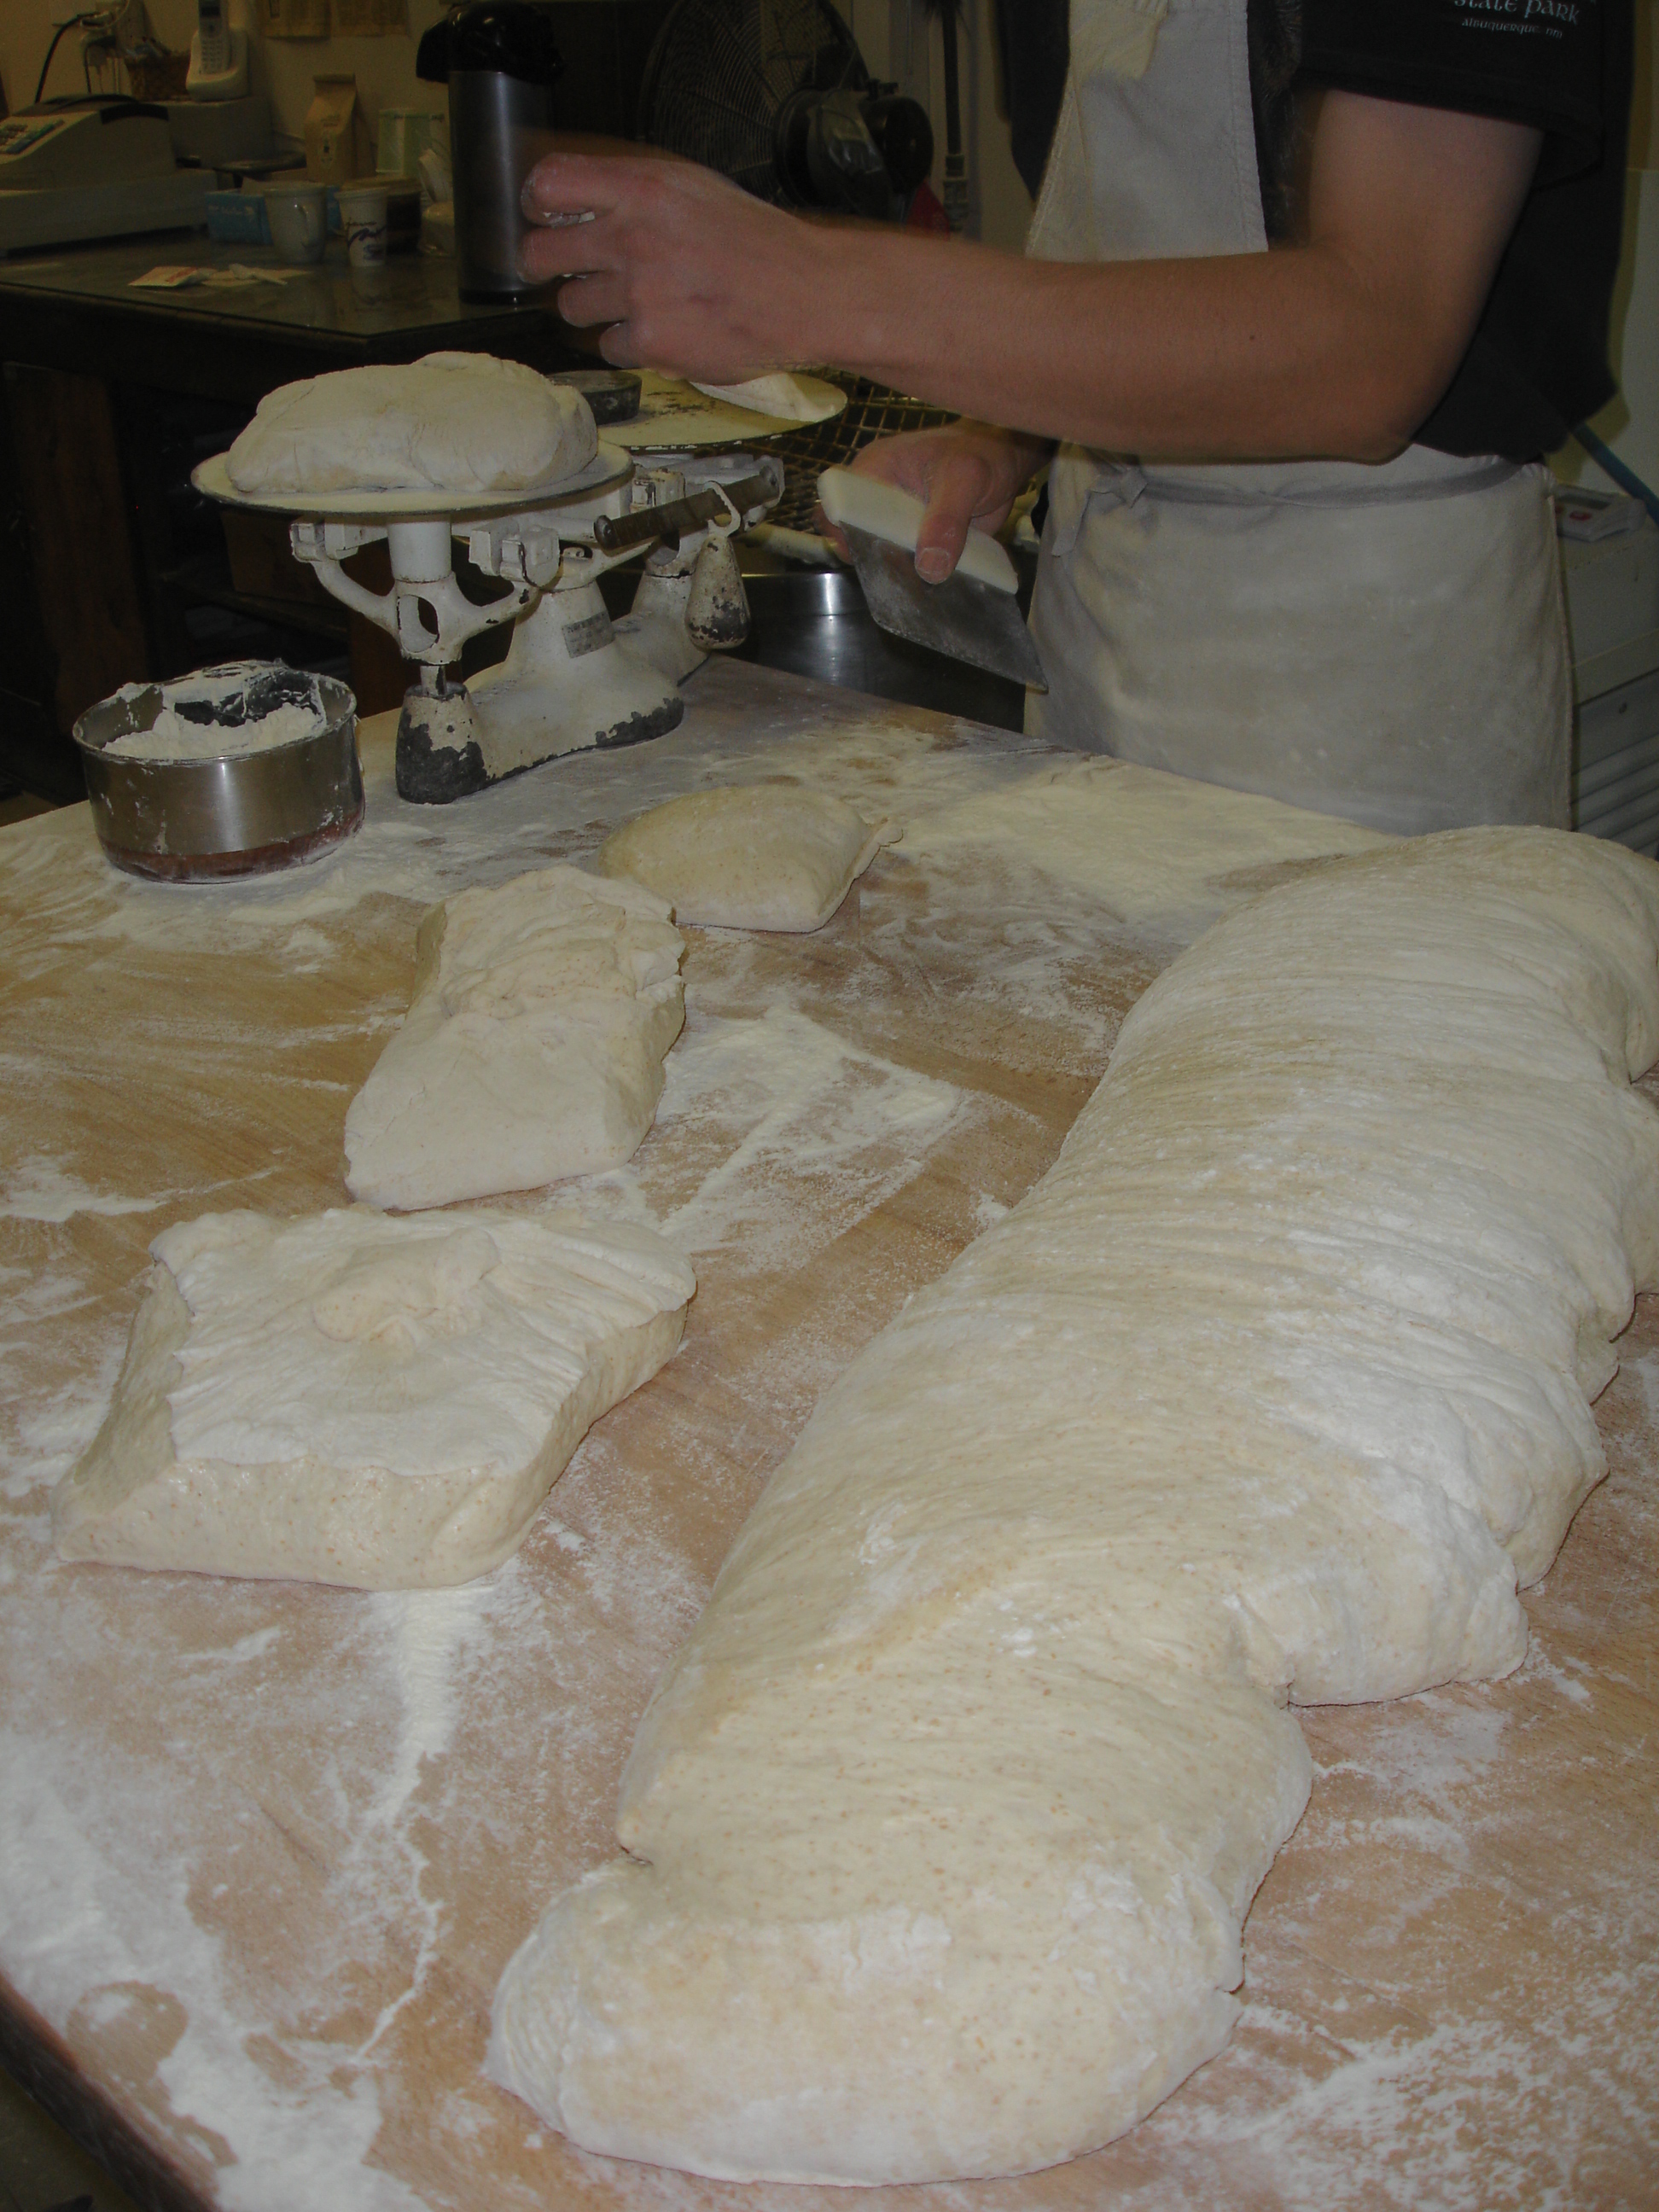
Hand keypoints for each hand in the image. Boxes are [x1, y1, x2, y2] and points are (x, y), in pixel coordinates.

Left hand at [520, 152, 822, 380]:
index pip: (548, 186)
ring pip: (571, 305)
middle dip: (545, 264)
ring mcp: (638, 294)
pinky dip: (629, 344)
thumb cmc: (754, 242)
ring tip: (634, 302)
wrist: (802, 293)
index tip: (541, 217)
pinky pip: (608, 347)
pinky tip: (660, 330)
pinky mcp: (650, 343)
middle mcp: (632, 238)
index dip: (535, 205)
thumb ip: (632, 190)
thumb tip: (575, 199)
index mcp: (641, 189)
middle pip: (540, 253)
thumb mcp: (691, 187)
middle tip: (564, 270)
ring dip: (592, 307)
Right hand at [820, 424, 1049, 580]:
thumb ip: (947, 519)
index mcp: (875, 470)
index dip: (841, 532)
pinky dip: (919, 580)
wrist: (1005, 462)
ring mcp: (897, 523)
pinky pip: (908, 566)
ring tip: (920, 589)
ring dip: (899, 575)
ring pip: (883, 556)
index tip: (865, 554)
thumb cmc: (980, 453)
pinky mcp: (917, 542)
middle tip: (901, 577)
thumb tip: (930, 568)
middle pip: (857, 537)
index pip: (838, 504)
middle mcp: (879, 498)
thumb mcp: (965, 478)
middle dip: (875, 561)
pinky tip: (934, 591)